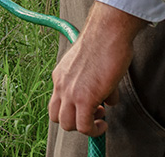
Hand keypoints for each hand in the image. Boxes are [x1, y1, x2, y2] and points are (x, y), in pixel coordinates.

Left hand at [48, 1, 146, 136]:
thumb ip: (94, 83)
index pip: (57, 102)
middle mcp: (61, 84)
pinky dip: (94, 130)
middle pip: (57, 117)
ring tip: (99, 119)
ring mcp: (70, 93)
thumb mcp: (91, 65)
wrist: (107, 33)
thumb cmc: (103, 42)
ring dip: (84, 127)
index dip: (72, 109)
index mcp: (60, 75)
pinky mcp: (84, 99)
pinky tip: (103, 124)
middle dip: (75, 121)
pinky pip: (84, 127)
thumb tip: (108, 98)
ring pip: (67, 125)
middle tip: (93, 114)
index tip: (87, 107)